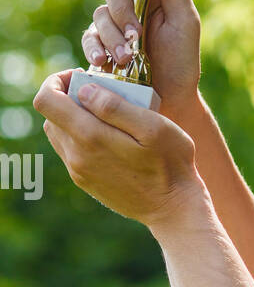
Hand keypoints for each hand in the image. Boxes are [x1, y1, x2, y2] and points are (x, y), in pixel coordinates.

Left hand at [34, 69, 204, 229]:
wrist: (174, 209)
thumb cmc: (170, 164)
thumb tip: (83, 90)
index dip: (56, 81)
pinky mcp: (85, 182)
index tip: (81, 77)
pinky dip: (81, 137)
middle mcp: (77, 156)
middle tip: (100, 93)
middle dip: (68, 97)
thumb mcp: (153, 127)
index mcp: (90, 136)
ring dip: (73, 118)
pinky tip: (109, 138)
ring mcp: (79, 172)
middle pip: (50, 115)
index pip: (45, 100)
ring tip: (104, 116)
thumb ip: (115, 106)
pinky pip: (70, 152)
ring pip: (58, 134)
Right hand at [81, 0, 201, 114]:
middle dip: (122, 9)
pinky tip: (104, 61)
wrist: (169, 101)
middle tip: (136, 34)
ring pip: (99, 14)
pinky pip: (89, 39)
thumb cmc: (182, 61)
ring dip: (114, 36)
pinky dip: (95, 48)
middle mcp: (130, 3)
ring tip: (127, 58)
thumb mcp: (184, 23)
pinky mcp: (100, 47)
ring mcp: (113, 25)